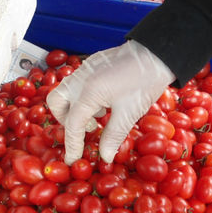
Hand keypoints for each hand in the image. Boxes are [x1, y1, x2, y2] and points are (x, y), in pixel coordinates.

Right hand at [47, 40, 174, 164]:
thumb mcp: (130, 113)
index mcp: (88, 92)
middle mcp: (80, 79)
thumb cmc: (145, 81)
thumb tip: (105, 157)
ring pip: (64, 91)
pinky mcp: (91, 64)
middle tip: (84, 131)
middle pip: (56, 103)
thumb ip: (113, 136)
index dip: (72, 144)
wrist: (156, 53)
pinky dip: (82, 97)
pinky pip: (76, 83)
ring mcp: (84, 69)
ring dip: (74, 108)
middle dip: (65, 120)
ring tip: (98, 117)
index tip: (73, 159)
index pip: (72, 124)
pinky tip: (103, 103)